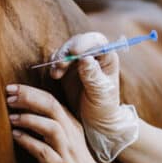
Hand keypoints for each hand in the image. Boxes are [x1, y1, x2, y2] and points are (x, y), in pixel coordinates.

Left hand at [6, 84, 109, 162]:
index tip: (12, 88)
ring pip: (50, 127)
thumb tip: (26, 113)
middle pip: (51, 107)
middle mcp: (70, 134)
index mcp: (71, 125)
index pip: (52, 100)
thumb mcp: (67, 140)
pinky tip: (16, 136)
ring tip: (11, 117)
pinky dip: (29, 141)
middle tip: (9, 94)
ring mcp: (66, 150)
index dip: (31, 92)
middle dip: (29, 98)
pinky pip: (44, 150)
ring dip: (29, 119)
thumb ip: (51, 126)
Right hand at [49, 33, 138, 162]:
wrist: (95, 121)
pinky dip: (54, 65)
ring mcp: (79, 61)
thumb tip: (85, 58)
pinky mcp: (67, 69)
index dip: (84, 43)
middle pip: (78, 43)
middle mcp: (93, 55)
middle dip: (67, 51)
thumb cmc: (104, 107)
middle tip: (60, 65)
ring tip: (56, 74)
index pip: (96, 41)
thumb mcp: (100, 93)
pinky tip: (54, 75)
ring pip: (66, 50)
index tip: (74, 53)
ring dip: (58, 59)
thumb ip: (93, 76)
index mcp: (107, 57)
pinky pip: (58, 60)